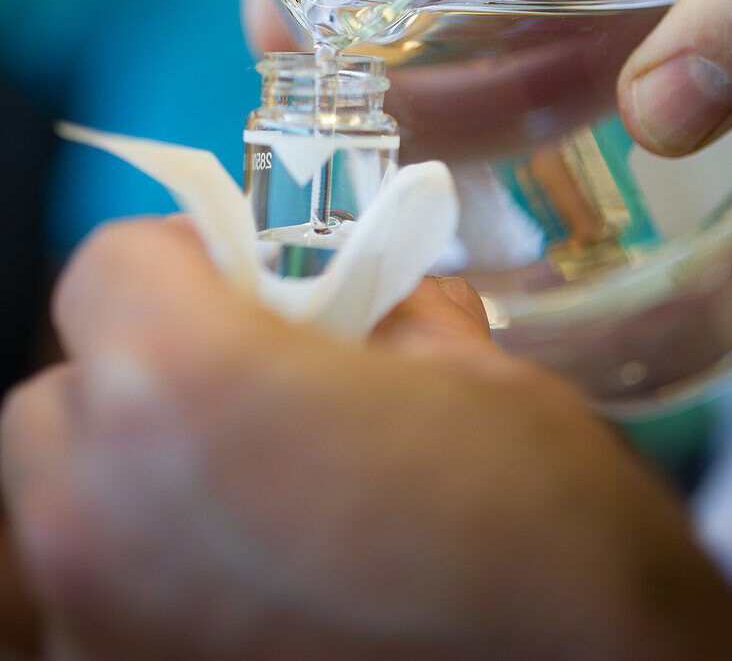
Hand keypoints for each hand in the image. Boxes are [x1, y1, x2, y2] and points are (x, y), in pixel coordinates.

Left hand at [2, 216, 731, 659]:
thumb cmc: (540, 535)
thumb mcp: (467, 366)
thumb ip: (369, 312)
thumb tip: (348, 305)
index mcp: (178, 390)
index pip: (107, 266)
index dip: (183, 253)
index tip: (247, 274)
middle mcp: (98, 514)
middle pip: (66, 390)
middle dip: (144, 365)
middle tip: (249, 374)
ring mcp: (95, 624)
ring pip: (64, 499)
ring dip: (135, 467)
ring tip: (250, 481)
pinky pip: (97, 594)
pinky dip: (149, 564)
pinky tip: (253, 575)